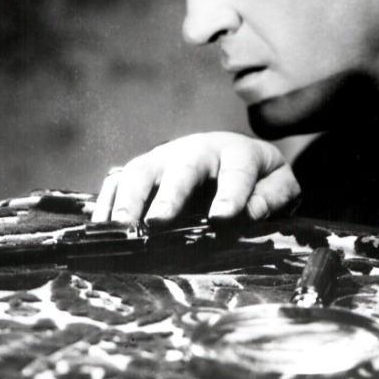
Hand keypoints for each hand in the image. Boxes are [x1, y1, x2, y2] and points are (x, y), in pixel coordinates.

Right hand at [91, 131, 300, 226]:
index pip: (237, 170)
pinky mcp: (141, 173)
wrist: (232, 161)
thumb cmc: (258, 182)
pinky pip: (117, 182)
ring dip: (130, 198)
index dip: (232, 193)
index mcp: (237, 153)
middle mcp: (196, 151)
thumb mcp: (279, 185)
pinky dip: (105, 202)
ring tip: (122, 226)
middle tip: (159, 222)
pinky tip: (99, 227)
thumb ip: (273, 198)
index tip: (222, 218)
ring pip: (142, 171)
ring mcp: (164, 160)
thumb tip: (252, 213)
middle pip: (182, 168)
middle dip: (170, 194)